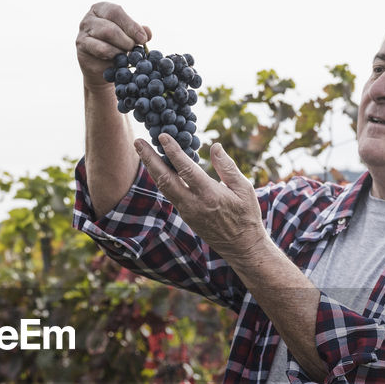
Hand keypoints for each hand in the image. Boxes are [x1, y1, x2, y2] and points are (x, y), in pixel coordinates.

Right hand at [76, 2, 151, 87]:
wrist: (102, 64)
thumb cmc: (117, 43)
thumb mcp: (128, 33)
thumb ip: (137, 31)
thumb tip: (147, 32)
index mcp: (100, 9)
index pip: (115, 12)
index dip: (131, 25)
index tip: (143, 38)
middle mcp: (88, 20)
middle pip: (109, 30)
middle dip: (126, 42)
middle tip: (134, 49)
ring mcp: (82, 37)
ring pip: (103, 47)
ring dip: (119, 54)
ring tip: (126, 57)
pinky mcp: (81, 53)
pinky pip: (99, 62)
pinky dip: (112, 63)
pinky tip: (116, 64)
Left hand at [134, 134, 268, 263]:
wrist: (241, 246)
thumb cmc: (246, 215)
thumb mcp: (244, 189)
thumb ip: (227, 167)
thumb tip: (214, 146)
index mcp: (209, 195)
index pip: (186, 169)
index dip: (173, 152)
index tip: (162, 136)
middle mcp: (193, 204)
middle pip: (165, 179)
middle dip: (149, 159)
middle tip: (137, 141)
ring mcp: (187, 211)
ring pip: (164, 187)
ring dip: (152, 168)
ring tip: (142, 150)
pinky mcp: (185, 215)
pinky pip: (170, 194)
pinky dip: (162, 178)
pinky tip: (157, 166)